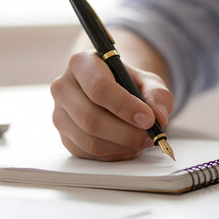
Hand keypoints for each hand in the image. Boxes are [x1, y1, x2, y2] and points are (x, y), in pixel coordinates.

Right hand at [50, 51, 173, 160]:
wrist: (113, 92)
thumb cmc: (128, 83)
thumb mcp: (148, 80)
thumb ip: (158, 94)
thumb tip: (159, 116)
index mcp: (82, 63)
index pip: (98, 87)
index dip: (125, 106)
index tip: (149, 119)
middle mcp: (63, 88)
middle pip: (91, 118)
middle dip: (126, 133)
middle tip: (150, 136)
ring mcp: (60, 114)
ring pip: (89, 140)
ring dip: (122, 146)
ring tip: (142, 141)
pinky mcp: (65, 137)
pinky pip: (89, 154)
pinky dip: (114, 155)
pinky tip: (128, 146)